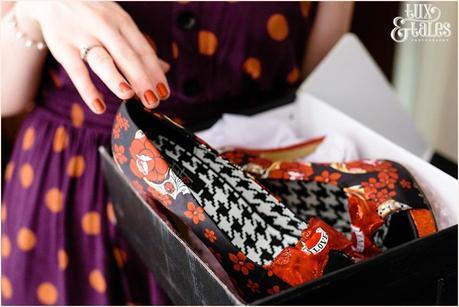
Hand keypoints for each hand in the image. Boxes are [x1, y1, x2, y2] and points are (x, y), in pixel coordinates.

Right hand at [15, 1, 169, 113]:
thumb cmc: (93, 13)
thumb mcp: (118, 23)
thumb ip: (139, 47)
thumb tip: (165, 68)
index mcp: (122, 22)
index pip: (143, 50)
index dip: (155, 72)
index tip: (164, 93)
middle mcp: (105, 28)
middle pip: (127, 57)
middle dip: (142, 80)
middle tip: (153, 101)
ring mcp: (82, 36)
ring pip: (103, 60)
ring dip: (116, 79)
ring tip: (129, 96)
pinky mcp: (62, 47)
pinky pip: (76, 71)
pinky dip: (87, 90)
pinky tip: (99, 106)